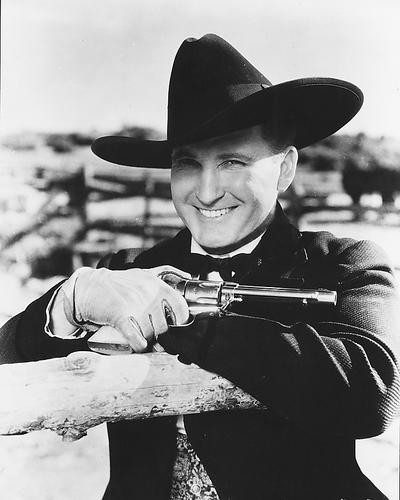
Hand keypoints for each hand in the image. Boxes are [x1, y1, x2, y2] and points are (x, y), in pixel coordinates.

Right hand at [58, 265, 189, 351]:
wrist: (87, 288)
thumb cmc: (118, 283)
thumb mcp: (143, 273)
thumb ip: (166, 272)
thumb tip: (188, 277)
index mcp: (156, 284)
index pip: (180, 306)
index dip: (181, 322)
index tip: (175, 328)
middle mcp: (147, 292)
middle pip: (164, 325)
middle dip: (160, 336)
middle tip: (153, 338)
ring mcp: (134, 303)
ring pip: (151, 333)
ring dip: (148, 342)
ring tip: (142, 340)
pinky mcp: (119, 315)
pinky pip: (135, 336)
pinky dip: (139, 345)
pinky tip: (138, 346)